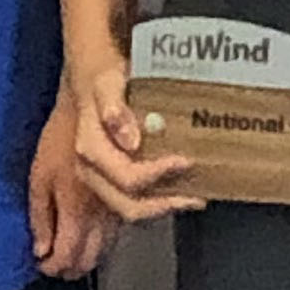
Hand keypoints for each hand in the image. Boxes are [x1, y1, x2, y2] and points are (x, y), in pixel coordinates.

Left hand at [28, 103, 116, 279]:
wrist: (95, 99)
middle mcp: (101, 212)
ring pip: (108, 245)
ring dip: (90, 257)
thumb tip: (41, 249)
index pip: (70, 253)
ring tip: (74, 262)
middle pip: (93, 256)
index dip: (56, 267)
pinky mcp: (128, 192)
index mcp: (76, 208)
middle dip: (75, 268)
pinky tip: (94, 239)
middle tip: (60, 270)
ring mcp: (117, 202)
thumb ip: (41, 214)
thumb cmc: (62, 133)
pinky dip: (103, 241)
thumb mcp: (40, 172)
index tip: (44, 268)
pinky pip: (117, 229)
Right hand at [71, 59, 203, 222]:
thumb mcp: (108, 82)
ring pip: (133, 210)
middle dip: (165, 205)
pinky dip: (159, 201)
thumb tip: (130, 141)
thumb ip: (114, 108)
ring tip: (195, 198)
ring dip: (165, 208)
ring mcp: (100, 181)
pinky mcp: (111, 182)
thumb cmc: (105, 79)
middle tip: (198, 197)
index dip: (157, 175)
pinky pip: (135, 203)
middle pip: (129, 206)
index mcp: (90, 150)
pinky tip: (182, 192)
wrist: (93, 79)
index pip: (126, 177)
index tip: (186, 162)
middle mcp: (91, 172)